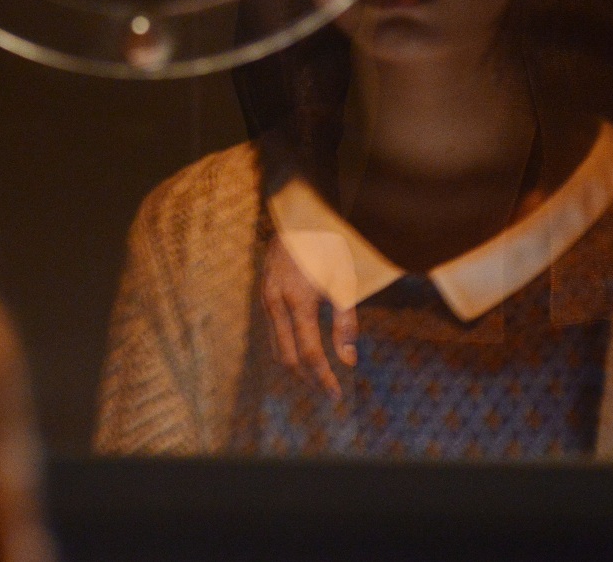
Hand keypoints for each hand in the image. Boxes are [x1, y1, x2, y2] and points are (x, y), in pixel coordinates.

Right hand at [261, 238, 356, 399]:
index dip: (323, 378)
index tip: (336, 396)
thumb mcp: (344, 282)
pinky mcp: (264, 295)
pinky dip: (287, 348)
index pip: (309, 353)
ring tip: (319, 377)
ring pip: (275, 348)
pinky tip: (304, 352)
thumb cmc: (328, 248)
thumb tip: (348, 361)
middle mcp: (276, 303)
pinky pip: (272, 332)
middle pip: (287, 357)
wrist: (301, 216)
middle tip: (329, 391)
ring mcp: (265, 299)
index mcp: (298, 301)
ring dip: (296, 366)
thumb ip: (346, 323)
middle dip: (308, 378)